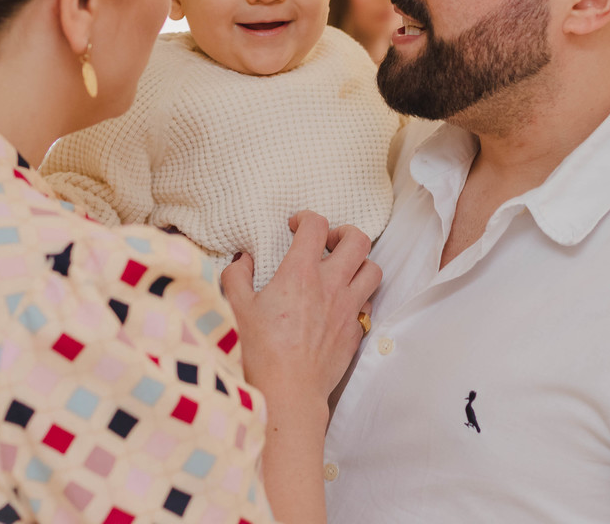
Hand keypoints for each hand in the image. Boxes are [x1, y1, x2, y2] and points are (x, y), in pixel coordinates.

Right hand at [220, 211, 380, 523]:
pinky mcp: (356, 332)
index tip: (295, 226)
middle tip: (328, 242)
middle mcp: (331, 285)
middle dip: (345, 233)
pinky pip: (368, 303)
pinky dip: (359, 296)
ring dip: (360, 263)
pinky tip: (340, 303)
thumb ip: (237, 275)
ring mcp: (348, 309)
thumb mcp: (236, 307)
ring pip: (373, 270)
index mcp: (300, 273)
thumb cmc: (258, 350)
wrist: (287, 392)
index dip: (307, 218)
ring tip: (342, 270)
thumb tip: (243, 259)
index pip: (316, 225)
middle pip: (359, 240)